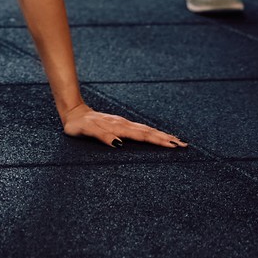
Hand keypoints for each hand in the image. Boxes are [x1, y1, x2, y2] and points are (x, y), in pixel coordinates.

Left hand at [62, 104, 186, 148]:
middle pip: (149, 132)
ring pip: (146, 130)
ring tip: (176, 140)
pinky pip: (140, 129)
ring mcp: (123, 123)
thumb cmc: (78, 126)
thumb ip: (102, 136)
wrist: (73, 112)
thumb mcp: (86, 132)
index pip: (142, 136)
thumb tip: (119, 145)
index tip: (173, 145)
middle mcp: (123, 124)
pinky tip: (157, 135)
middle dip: (166, 139)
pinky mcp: (121, 124)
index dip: (158, 141)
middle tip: (183, 145)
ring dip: (161, 135)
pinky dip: (152, 132)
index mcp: (118, 127)